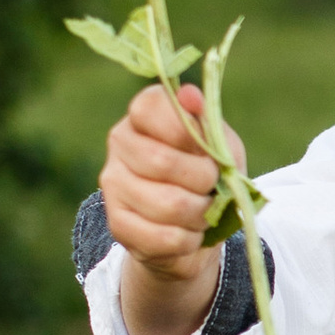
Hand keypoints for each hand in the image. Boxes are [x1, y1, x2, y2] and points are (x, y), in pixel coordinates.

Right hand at [98, 83, 245, 334]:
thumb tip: (190, 95)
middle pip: (161, 161)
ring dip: (200, 213)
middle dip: (204, 180)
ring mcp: (113, 185)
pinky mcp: (117, 225)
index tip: (207, 149)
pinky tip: (189, 233)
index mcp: (143, 115)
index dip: (186, 131)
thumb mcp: (220, 144)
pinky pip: (163, 237)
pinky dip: (189, 239)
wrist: (196, 226)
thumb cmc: (209, 174)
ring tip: (204, 212)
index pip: (150, 108)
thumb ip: (206, 121)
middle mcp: (120, 143)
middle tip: (214, 186)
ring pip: (167, 204)